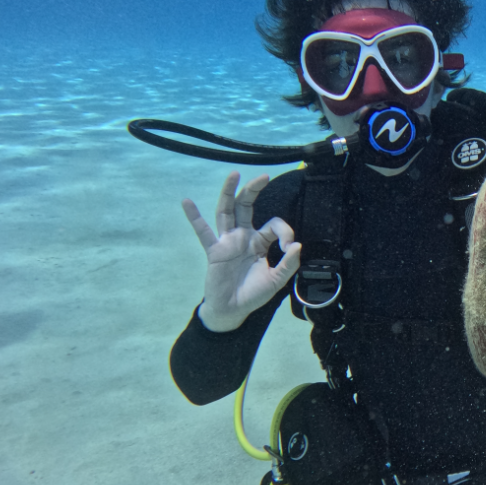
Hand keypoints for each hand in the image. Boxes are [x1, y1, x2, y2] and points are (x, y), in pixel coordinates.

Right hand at [182, 171, 300, 332]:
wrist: (234, 310)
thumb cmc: (254, 294)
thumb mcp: (277, 280)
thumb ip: (289, 263)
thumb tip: (298, 245)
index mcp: (259, 241)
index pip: (273, 225)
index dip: (285, 232)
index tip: (290, 248)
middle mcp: (243, 236)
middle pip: (246, 206)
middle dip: (253, 190)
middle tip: (264, 176)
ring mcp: (227, 241)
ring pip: (226, 211)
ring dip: (228, 192)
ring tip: (233, 174)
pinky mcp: (214, 251)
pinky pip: (203, 232)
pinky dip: (194, 217)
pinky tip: (187, 202)